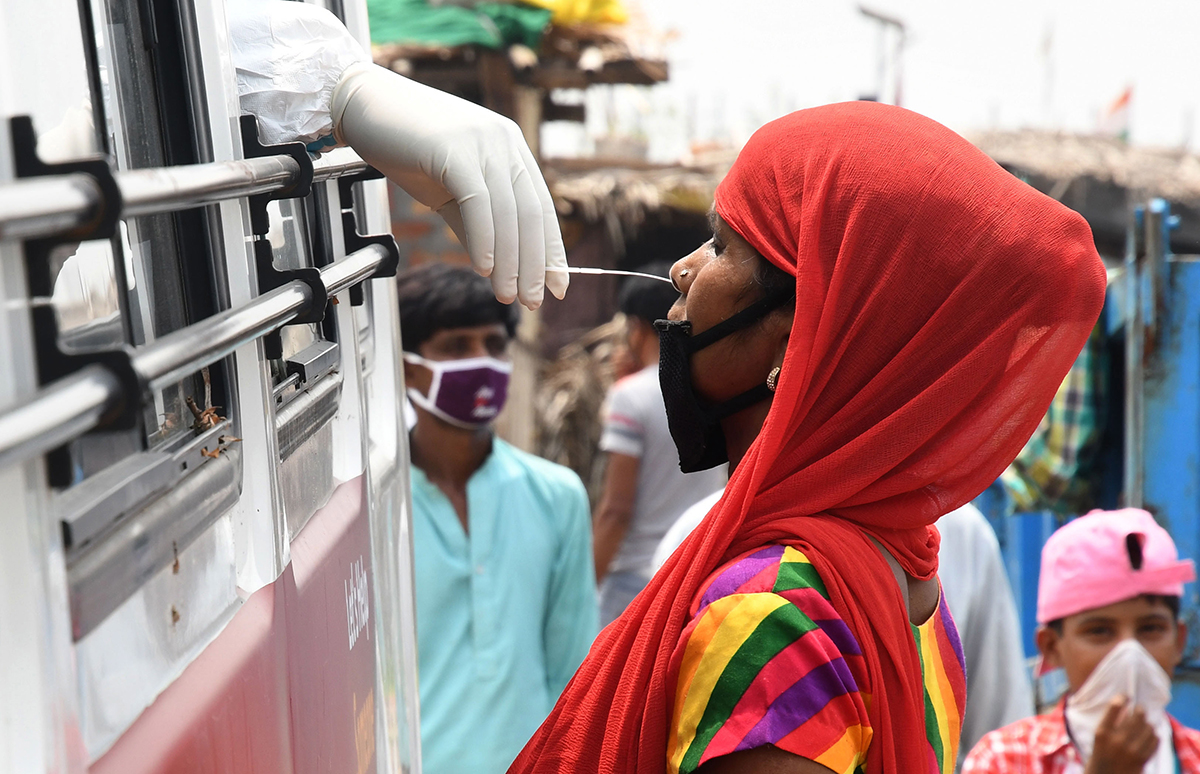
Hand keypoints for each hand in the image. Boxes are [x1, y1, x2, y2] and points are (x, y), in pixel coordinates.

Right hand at [331, 63, 567, 309]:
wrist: (365, 106)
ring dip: (510, 261)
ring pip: (508, 213)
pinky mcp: (455, 149)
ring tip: (507, 294)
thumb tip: (501, 268)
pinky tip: (484, 267)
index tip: (558, 286)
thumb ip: (476, 223)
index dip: (552, 251)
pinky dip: (484, 239)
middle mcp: (504, 143)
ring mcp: (482, 143)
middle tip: (532, 301)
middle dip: (534, 265)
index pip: (543, 208)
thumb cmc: (408, 149)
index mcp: (511, 150)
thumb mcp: (450, 192)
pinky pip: (478, 203)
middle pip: (531, 215)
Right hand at [1084, 696, 1158, 773]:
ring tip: (1145, 724)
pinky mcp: (1142, 760)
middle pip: (1137, 716)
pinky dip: (1154, 736)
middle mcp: (1117, 741)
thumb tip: (1126, 707)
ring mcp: (1131, 751)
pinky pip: (1154, 742)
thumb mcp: (1099, 738)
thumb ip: (1110, 723)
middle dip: (1139, 710)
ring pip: (1148, 728)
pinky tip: (1150, 735)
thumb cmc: (1100, 754)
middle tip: (1139, 709)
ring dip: (1148, 724)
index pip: (1114, 707)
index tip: (1126, 696)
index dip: (1122, 698)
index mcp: (1102, 732)